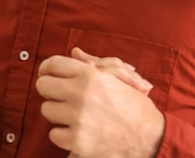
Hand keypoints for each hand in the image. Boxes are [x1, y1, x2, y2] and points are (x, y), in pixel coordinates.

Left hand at [36, 50, 164, 157]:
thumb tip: (75, 53)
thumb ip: (95, 64)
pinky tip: (78, 131)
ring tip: (74, 115)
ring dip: (58, 113)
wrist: (152, 138)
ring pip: (46, 110)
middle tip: (60, 96)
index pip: (53, 64)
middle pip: (42, 86)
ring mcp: (77, 118)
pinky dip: (64, 135)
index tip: (47, 74)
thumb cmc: (136, 106)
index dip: (47, 68)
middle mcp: (81, 94)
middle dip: (50, 90)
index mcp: (90, 75)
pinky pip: (54, 134)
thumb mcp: (120, 78)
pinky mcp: (77, 141)